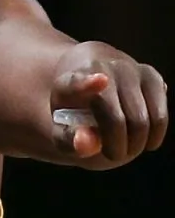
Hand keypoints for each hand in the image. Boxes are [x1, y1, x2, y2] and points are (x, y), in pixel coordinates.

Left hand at [50, 44, 167, 163]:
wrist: (90, 80)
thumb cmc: (74, 112)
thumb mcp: (62, 129)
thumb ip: (68, 139)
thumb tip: (86, 145)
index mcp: (66, 82)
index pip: (75, 83)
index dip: (85, 84)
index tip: (101, 80)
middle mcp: (98, 68)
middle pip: (116, 119)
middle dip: (117, 147)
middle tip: (112, 154)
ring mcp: (126, 68)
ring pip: (143, 120)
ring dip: (137, 143)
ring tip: (124, 144)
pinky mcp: (150, 75)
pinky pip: (159, 117)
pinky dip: (153, 135)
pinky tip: (141, 136)